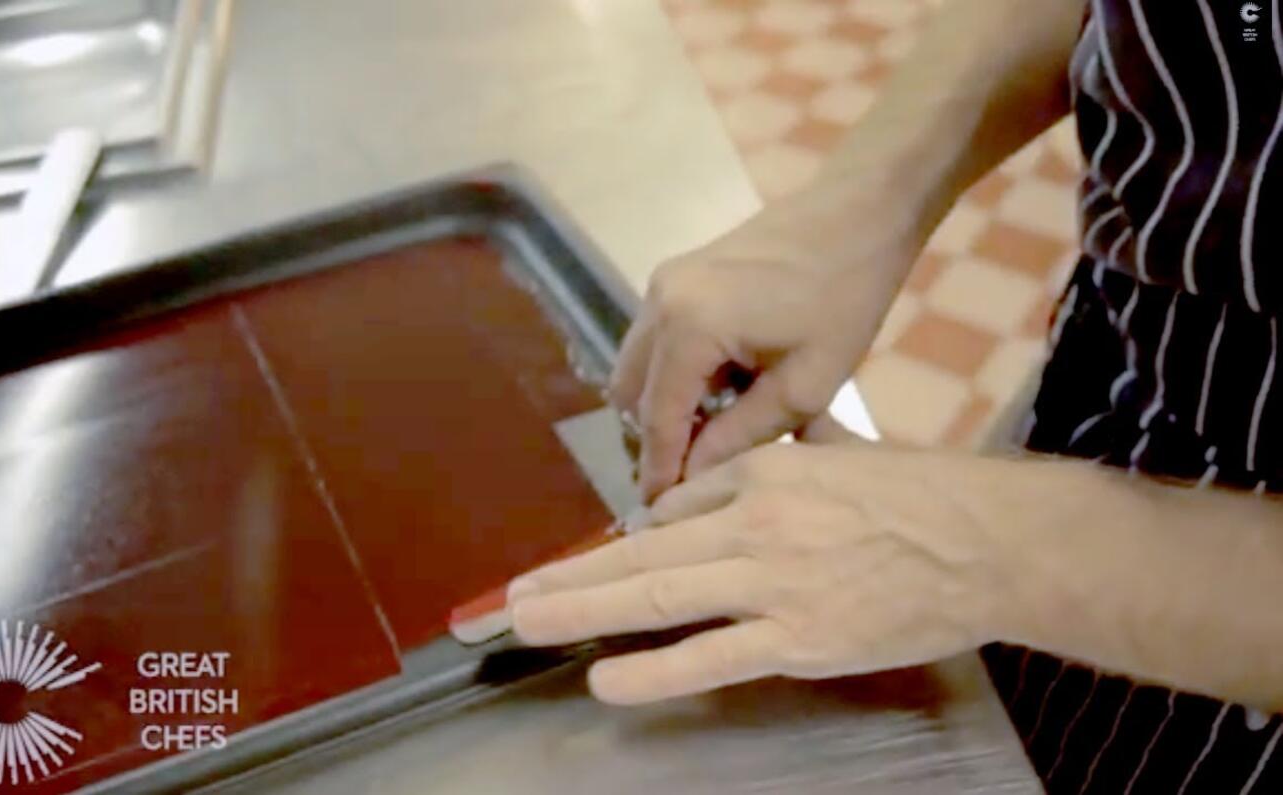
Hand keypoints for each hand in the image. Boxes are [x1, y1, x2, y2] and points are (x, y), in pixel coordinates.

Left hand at [509, 443, 1022, 704]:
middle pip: (641, 551)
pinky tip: (605, 678)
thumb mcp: (838, 451)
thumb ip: (773, 460)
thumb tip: (713, 482)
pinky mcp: (800, 638)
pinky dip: (654, 669)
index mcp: (765, 472)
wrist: (993, 541)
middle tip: (509, 595)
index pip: (676, 505)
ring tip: (525, 621)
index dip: (634, 537)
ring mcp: (775, 583)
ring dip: (582, 609)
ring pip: (658, 595)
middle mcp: (757, 523)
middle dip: (567, 574)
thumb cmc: (924, 494)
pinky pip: (712, 656)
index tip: (596, 562)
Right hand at [612, 189, 920, 500]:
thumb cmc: (846, 296)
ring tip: (716, 434)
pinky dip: (675, 374)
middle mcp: (659, 302)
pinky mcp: (676, 275)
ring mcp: (662, 283)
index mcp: (688, 327)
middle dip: (657, 439)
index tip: (661, 516)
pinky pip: (656, 341)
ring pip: (638, 368)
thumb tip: (694, 479)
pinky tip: (724, 389)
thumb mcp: (807, 383)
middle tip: (695, 477)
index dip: (660, 471)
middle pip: (632, 395)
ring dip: (666, 405)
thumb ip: (743, 435)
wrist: (859, 211)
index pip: (658, 420)